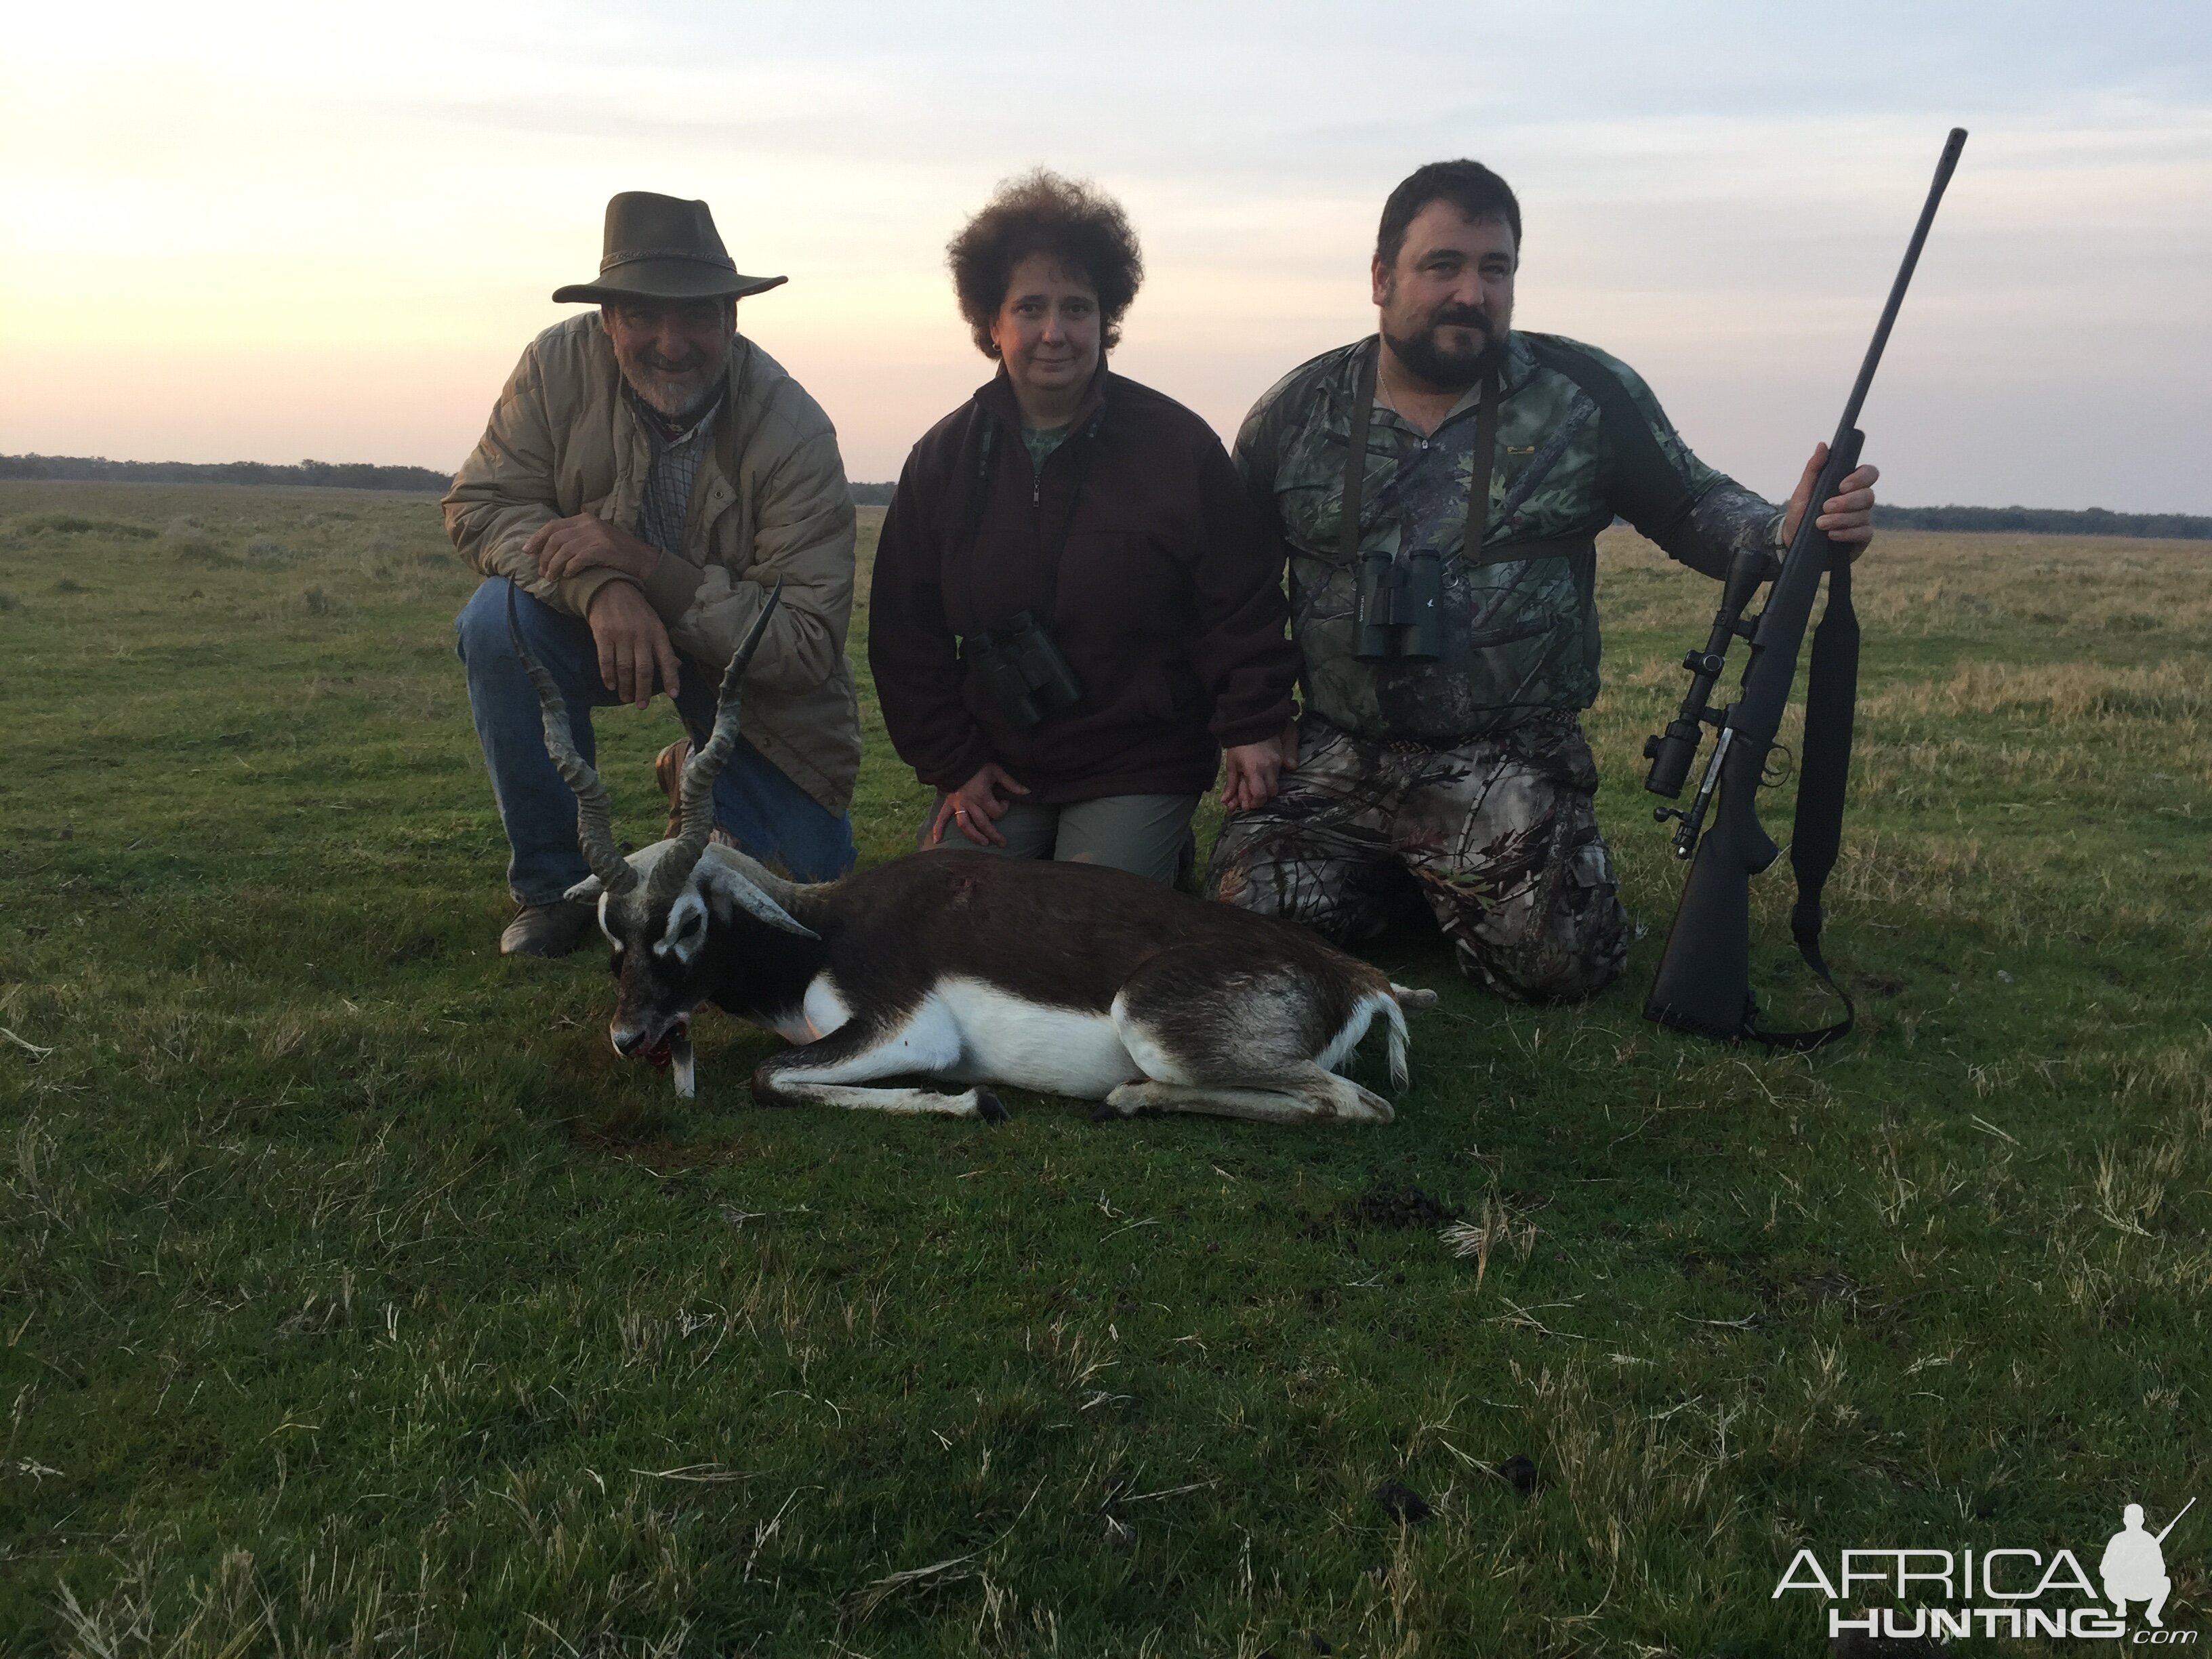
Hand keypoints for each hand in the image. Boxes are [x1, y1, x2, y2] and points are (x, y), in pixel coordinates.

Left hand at [528, 514, 660, 582]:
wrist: (643, 559)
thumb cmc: (617, 552)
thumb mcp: (596, 537)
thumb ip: (576, 538)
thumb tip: (552, 550)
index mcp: (584, 519)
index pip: (553, 526)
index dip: (537, 538)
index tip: (527, 551)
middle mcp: (588, 524)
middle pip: (555, 539)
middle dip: (544, 557)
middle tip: (542, 572)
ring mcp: (595, 536)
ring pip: (563, 550)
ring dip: (554, 565)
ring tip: (551, 577)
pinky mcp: (602, 549)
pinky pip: (577, 559)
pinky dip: (570, 568)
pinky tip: (569, 576)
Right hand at [584, 582, 680, 708]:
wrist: (610, 589)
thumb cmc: (636, 611)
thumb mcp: (655, 624)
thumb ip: (662, 646)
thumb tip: (677, 667)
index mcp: (657, 633)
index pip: (667, 659)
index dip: (671, 678)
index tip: (673, 695)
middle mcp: (641, 635)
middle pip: (644, 669)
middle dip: (644, 690)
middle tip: (642, 705)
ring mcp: (621, 635)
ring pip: (625, 668)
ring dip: (625, 687)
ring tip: (626, 698)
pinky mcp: (603, 635)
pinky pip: (606, 660)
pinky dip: (608, 676)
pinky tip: (611, 686)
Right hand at [928, 763, 1029, 847]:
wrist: (956, 757)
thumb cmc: (978, 764)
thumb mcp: (996, 771)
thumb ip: (1011, 783)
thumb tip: (1027, 792)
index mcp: (982, 796)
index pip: (996, 811)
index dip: (1003, 808)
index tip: (1004, 801)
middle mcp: (969, 803)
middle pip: (983, 823)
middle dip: (994, 834)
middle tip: (1002, 843)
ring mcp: (957, 804)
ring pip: (965, 825)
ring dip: (974, 836)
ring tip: (983, 843)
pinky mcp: (948, 802)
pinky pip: (942, 817)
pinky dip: (938, 828)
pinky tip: (938, 840)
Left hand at [1220, 722, 1298, 812]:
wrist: (1251, 723)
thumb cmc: (1238, 745)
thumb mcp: (1232, 764)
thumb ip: (1231, 784)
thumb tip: (1225, 802)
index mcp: (1254, 770)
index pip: (1260, 795)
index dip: (1255, 802)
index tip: (1248, 804)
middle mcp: (1269, 768)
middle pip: (1272, 792)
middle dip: (1262, 797)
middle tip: (1252, 796)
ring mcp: (1277, 762)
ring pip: (1276, 784)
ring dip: (1267, 787)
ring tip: (1256, 784)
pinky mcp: (1282, 757)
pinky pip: (1280, 772)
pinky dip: (1271, 777)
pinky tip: (1263, 775)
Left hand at [1781, 444, 1880, 561]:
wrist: (1792, 539)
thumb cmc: (1800, 512)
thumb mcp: (1803, 490)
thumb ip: (1814, 468)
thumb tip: (1823, 445)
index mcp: (1849, 485)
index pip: (1869, 473)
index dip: (1860, 478)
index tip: (1841, 486)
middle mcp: (1859, 501)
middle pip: (1869, 495)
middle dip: (1847, 502)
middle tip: (1826, 507)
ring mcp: (1861, 519)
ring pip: (1864, 515)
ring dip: (1841, 519)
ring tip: (1820, 524)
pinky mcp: (1860, 537)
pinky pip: (1864, 533)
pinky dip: (1847, 533)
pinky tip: (1832, 535)